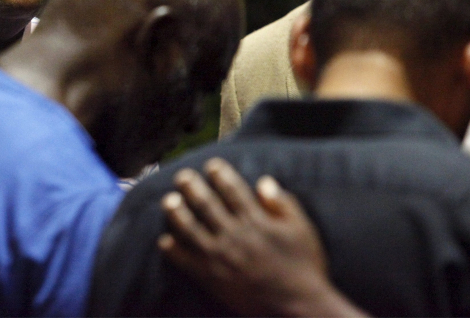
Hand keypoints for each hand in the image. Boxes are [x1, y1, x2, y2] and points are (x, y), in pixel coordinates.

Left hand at [157, 157, 365, 316]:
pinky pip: (186, 261)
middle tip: (182, 176)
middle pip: (206, 204)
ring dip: (177, 213)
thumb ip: (283, 203)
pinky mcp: (212, 278)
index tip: (211, 165)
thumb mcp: (302, 230)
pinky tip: (164, 241)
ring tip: (168, 200)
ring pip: (190, 229)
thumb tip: (263, 181)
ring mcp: (221, 257)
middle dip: (192, 187)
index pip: (232, 190)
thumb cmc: (305, 267)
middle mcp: (235, 234)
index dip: (220, 174)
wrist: (300, 308)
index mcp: (256, 220)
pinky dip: (173, 250)